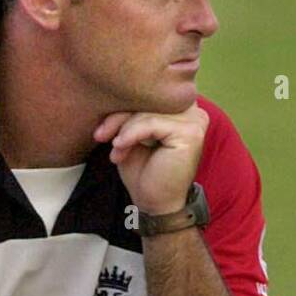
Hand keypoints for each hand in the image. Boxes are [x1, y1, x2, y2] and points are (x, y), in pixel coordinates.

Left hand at [93, 105, 209, 217]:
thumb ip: (129, 112)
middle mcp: (192, 109)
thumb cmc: (145, 172)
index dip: (121, 107)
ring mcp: (195, 120)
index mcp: (180, 107)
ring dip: (124, 130)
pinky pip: (152, 123)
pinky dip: (131, 135)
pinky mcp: (190, 133)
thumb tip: (110, 90)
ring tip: (115, 150)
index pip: (147, 95)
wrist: (156, 205)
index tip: (101, 129)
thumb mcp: (130, 135)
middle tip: (100, 136)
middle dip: (118, 117)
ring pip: (147, 110)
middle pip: (148, 99)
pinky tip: (120, 148)